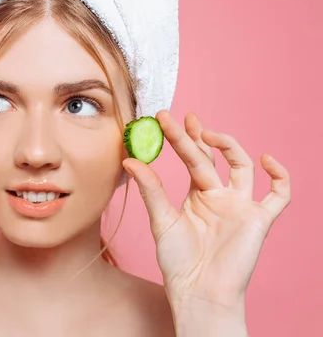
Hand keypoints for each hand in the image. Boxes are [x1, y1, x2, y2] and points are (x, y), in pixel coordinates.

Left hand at [122, 110, 291, 309]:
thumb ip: (151, 189)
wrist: (198, 292)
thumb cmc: (178, 262)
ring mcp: (240, 206)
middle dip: (198, 136)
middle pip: (211, 158)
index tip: (165, 118)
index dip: (181, 138)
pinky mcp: (259, 220)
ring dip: (230, 147)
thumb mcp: (161, 220)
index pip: (192, 158)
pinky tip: (266, 160)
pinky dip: (280, 177)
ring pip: (242, 167)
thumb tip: (130, 159)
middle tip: (183, 117)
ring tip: (208, 134)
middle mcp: (220, 196)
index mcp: (197, 195)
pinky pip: (278, 195)